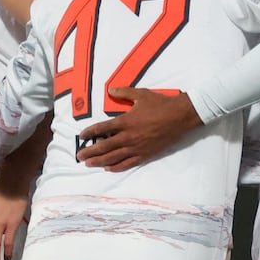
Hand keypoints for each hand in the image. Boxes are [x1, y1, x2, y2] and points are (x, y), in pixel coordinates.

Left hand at [76, 87, 201, 170]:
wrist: (180, 117)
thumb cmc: (160, 104)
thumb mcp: (141, 95)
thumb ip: (124, 93)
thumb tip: (110, 90)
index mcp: (125, 121)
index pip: (102, 129)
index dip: (90, 133)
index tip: (82, 136)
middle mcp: (128, 137)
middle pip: (104, 147)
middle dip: (90, 152)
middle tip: (79, 156)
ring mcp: (136, 148)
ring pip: (114, 158)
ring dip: (99, 161)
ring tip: (89, 164)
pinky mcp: (145, 155)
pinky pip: (128, 163)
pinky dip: (116, 167)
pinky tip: (109, 168)